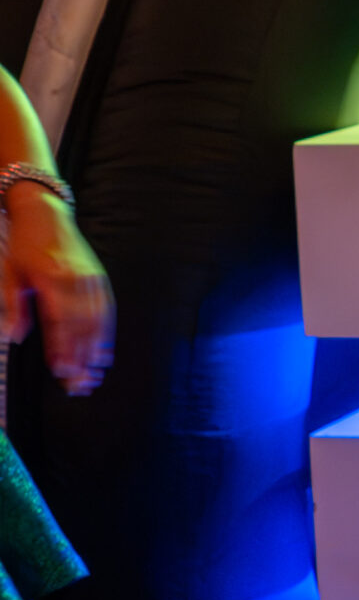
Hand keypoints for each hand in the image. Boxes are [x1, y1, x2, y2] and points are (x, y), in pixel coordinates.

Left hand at [2, 190, 114, 394]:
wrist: (45, 213)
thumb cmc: (24, 245)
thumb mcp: (10, 273)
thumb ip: (13, 305)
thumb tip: (14, 336)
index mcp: (50, 278)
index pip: (59, 321)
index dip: (61, 348)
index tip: (61, 371)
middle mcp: (74, 279)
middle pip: (81, 326)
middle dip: (81, 358)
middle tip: (79, 385)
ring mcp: (90, 278)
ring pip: (97, 321)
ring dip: (95, 351)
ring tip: (93, 376)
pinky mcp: (98, 278)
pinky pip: (107, 309)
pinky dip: (106, 333)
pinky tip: (104, 353)